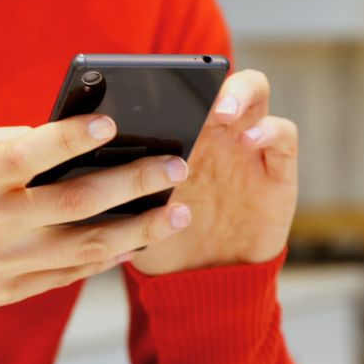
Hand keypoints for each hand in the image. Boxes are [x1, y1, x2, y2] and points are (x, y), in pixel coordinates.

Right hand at [0, 115, 192, 311]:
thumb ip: (12, 144)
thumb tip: (79, 137)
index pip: (26, 156)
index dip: (69, 139)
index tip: (111, 123)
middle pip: (73, 203)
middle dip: (133, 184)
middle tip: (175, 167)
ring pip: (84, 247)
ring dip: (139, 230)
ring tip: (178, 213)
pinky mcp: (3, 292)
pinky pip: (68, 275)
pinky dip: (107, 258)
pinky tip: (137, 242)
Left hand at [130, 70, 298, 274]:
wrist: (203, 286)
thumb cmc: (163, 243)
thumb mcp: (135, 210)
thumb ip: (122, 179)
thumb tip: (79, 154)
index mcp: (181, 134)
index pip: (181, 87)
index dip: (167, 77)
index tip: (146, 84)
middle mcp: (217, 133)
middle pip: (221, 78)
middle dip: (211, 77)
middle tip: (191, 95)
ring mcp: (249, 148)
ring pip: (257, 93)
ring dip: (241, 94)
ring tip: (222, 112)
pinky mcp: (278, 173)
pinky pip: (284, 137)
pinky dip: (270, 131)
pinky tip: (251, 140)